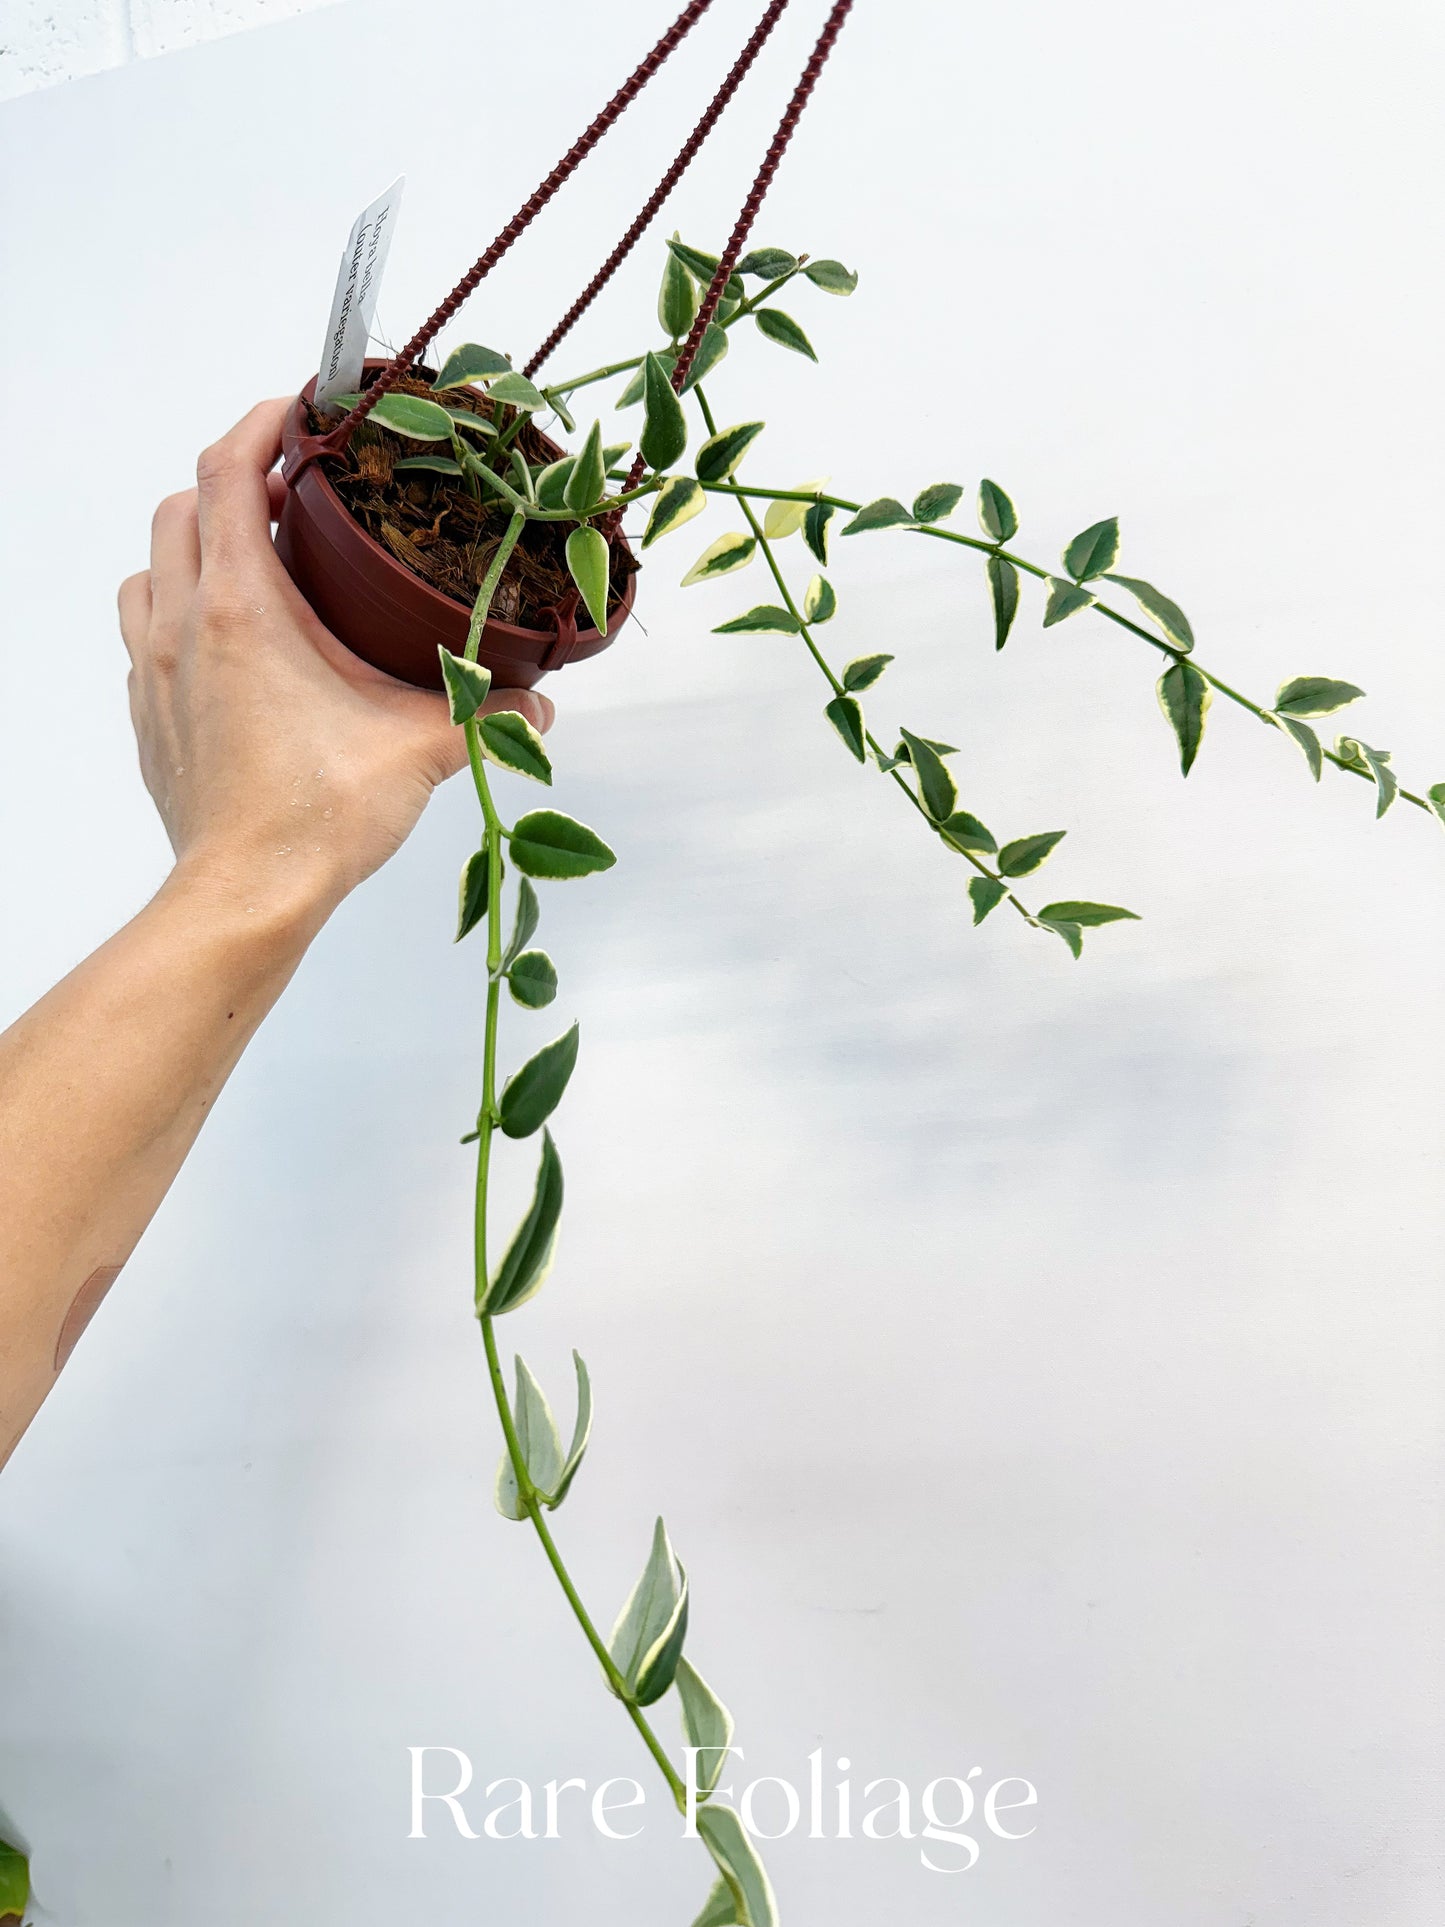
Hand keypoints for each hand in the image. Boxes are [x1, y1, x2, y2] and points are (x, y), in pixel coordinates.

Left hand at [118, 398, 553, 930]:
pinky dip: (180, 611)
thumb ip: (486, 713)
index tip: (297, 411)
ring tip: (254, 563)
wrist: (246, 894)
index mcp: (244, 609)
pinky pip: (148, 633)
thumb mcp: (420, 751)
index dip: (259, 423)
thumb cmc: (317, 816)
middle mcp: (185, 626)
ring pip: (151, 568)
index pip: (228, 473)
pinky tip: (233, 644)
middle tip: (292, 494)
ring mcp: (157, 672)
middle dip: (231, 482)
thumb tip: (541, 705)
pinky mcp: (151, 717)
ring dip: (195, 546)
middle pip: (181, 508)